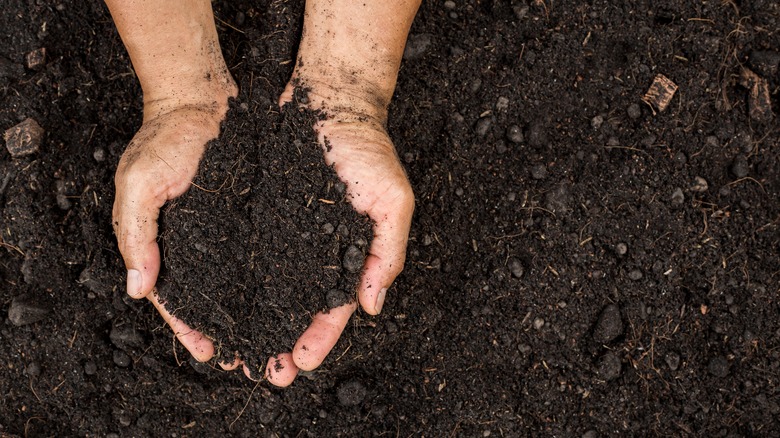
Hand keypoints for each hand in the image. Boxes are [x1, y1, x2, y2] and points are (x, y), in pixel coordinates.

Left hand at [257, 80, 414, 385]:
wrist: (329, 100)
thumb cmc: (368, 148)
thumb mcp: (393, 200)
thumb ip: (387, 252)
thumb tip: (372, 305)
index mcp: (347, 251)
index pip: (335, 306)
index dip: (321, 336)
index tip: (302, 362)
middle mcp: (314, 248)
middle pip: (297, 304)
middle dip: (283, 338)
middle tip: (266, 371)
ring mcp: (285, 231)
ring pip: (267, 285)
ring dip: (255, 318)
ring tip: (236, 349)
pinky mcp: (259, 211)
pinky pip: (244, 249)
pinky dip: (233, 277)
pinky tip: (217, 300)